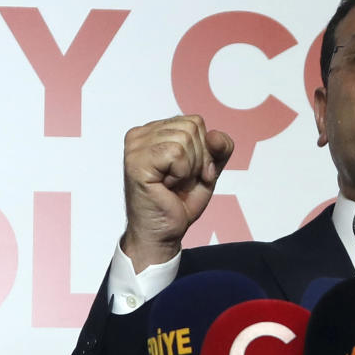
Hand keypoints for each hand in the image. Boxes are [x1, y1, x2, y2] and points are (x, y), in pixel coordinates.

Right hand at [121, 115, 233, 271]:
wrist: (164, 233)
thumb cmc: (180, 201)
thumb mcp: (209, 169)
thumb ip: (219, 148)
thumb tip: (215, 135)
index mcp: (155, 130)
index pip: (196, 121)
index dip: (204, 150)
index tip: (189, 172)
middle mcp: (141, 134)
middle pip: (192, 127)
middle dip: (198, 158)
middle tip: (180, 181)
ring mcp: (135, 146)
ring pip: (185, 138)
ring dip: (188, 168)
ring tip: (172, 183)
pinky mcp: (135, 161)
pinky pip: (176, 153)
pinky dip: (181, 173)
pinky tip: (166, 185)